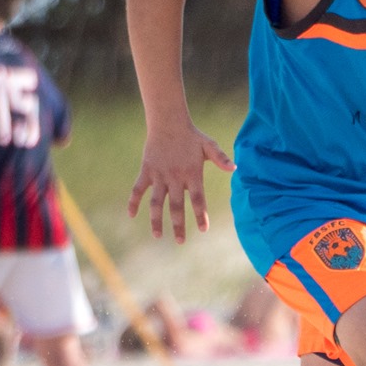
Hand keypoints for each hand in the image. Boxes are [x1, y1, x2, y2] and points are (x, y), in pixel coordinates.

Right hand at [128, 120, 234, 242]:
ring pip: (156, 202)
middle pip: (177, 206)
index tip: (203, 229)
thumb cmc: (191, 136)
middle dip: (178, 225)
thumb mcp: (209, 146)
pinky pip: (137, 189)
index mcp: (192, 174)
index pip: (198, 199)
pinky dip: (133, 202)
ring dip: (156, 220)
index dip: (201, 215)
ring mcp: (159, 176)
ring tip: (157, 236)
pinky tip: (131, 215)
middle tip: (180, 242)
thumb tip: (234, 168)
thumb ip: (221, 158)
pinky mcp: (147, 171)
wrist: (168, 123)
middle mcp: (175, 178)